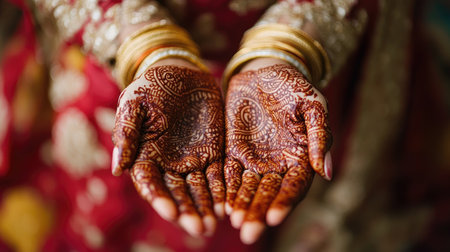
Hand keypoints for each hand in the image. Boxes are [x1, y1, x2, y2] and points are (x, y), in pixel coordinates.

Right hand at [112, 64, 224, 236]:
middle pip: (178, 192)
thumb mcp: (134, 102)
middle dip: (188, 210)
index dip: (160, 198)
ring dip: (207, 206)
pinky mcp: (213, 151)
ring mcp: (192, 159)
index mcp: (146, 156)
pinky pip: (219, 173)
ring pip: (199, 188)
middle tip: (200, 228)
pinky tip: (229, 202)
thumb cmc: (151, 86)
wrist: (179, 71)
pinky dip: (223, 188)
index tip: (171, 213)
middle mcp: (169, 164)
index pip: (151, 184)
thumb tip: (119, 168)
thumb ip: (126, 132)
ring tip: (216, 222)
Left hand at [224, 64, 331, 243]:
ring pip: (248, 189)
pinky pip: (230, 173)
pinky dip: (226, 188)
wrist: (266, 70)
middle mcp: (277, 164)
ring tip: (233, 222)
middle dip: (259, 213)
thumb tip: (326, 172)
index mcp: (300, 157)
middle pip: (269, 194)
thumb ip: (319, 136)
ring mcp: (255, 159)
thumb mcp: (313, 105)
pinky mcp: (234, 150)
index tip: (274, 218)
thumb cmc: (294, 86)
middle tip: (248, 233)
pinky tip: (220, 203)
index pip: (293, 187)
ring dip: (242, 206)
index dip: (284, 203)